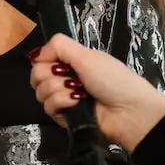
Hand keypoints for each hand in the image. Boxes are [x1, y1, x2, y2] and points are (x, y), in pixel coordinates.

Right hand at [30, 34, 164, 152]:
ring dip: (58, 92)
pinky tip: (75, 105)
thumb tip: (36, 54)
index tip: (58, 64)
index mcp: (73, 61)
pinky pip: (49, 109)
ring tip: (77, 94)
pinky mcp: (66, 118)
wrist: (128, 112)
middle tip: (69, 80)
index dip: (44, 61)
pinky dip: (62, 104)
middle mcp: (67, 79)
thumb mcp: (87, 55)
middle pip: (37, 76)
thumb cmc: (112, 79)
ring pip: (41, 93)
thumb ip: (59, 46)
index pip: (42, 59)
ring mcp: (66, 99)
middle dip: (50, 77)